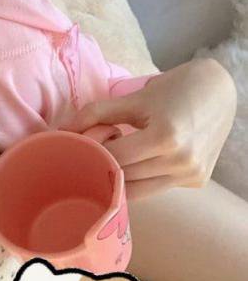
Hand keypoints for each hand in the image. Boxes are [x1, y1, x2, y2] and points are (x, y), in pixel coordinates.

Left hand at [57, 58, 237, 200]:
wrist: (219, 91)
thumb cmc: (174, 90)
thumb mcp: (133, 98)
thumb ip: (96, 113)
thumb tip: (62, 130)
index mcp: (165, 138)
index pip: (114, 157)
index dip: (91, 153)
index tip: (76, 148)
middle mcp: (181, 162)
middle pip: (124, 176)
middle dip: (101, 167)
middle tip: (85, 156)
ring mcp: (191, 175)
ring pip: (139, 190)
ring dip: (118, 179)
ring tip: (105, 162)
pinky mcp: (196, 181)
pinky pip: (155, 187)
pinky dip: (138, 180)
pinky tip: (129, 166)